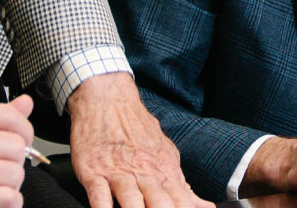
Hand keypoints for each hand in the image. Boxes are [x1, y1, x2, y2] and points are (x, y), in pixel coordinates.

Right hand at [0, 95, 36, 207]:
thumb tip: (25, 104)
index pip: (8, 115)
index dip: (24, 129)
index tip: (22, 139)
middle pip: (16, 146)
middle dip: (14, 160)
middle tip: (1, 166)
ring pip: (15, 174)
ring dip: (10, 182)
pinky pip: (9, 197)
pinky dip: (9, 201)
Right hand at [68, 73, 210, 207]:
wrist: (107, 99)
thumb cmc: (136, 129)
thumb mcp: (166, 153)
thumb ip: (182, 185)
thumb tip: (203, 207)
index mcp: (163, 170)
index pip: (181, 200)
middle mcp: (143, 172)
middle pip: (159, 203)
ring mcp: (117, 172)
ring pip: (131, 201)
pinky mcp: (93, 172)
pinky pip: (98, 195)